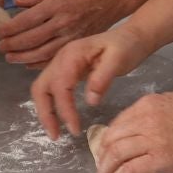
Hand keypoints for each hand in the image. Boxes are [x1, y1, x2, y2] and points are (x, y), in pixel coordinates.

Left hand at [0, 0, 148, 66]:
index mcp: (56, 5)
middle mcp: (63, 22)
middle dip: (13, 45)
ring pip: (43, 52)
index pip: (27, 20)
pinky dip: (41, 63)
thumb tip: (16, 3)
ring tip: (10, 58)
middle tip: (1, 47)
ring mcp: (71, 36)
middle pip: (32, 39)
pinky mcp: (78, 45)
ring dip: (23, 57)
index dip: (10, 28)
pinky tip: (28, 63)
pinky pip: (57, 58)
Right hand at [30, 25, 152, 139]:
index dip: (64, 110)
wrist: (131, 36)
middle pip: (40, 87)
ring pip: (42, 89)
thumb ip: (102, 78)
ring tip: (55, 132)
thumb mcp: (119, 60)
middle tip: (55, 136)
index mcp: (72, 55)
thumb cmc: (127, 47)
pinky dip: (51, 104)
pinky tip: (60, 118)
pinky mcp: (66, 70)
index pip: (61, 86)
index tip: (75, 129)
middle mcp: (61, 58)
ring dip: (45, 111)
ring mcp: (61, 63)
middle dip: (45, 113)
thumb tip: (90, 102)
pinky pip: (51, 88)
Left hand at [91, 92, 172, 172]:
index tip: (106, 150)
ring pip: (116, 154)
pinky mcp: (159, 160)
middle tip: (103, 166)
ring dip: (107, 168)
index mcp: (146, 105)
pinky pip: (131, 170)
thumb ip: (149, 112)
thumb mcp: (170, 102)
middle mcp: (144, 120)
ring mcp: (152, 140)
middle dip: (103, 155)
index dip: (108, 139)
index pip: (117, 123)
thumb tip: (134, 127)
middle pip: (112, 139)